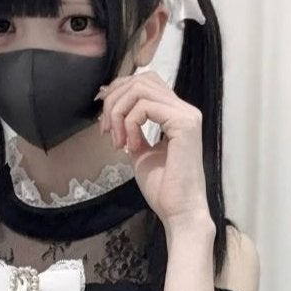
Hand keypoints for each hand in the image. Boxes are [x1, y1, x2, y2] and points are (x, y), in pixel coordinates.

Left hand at [95, 68, 210, 226]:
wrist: (179, 211)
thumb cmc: (162, 188)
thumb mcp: (139, 152)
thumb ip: (130, 128)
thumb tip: (109, 107)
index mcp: (175, 114)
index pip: (145, 83)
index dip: (119, 92)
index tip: (104, 119)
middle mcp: (184, 109)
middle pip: (141, 80)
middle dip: (115, 100)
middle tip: (106, 130)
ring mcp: (186, 114)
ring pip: (140, 89)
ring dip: (119, 112)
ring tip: (117, 141)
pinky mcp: (183, 123)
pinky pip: (145, 107)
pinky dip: (129, 124)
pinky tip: (130, 146)